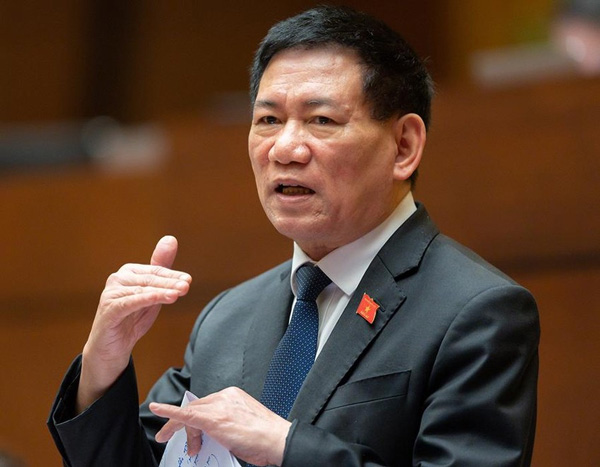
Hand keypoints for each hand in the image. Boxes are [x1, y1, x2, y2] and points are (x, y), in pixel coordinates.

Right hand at [77, 236, 191, 411]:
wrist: (112, 347)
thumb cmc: (133, 318)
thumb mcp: (153, 294)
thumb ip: (162, 268)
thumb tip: (170, 239)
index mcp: (129, 272)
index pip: (155, 271)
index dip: (172, 275)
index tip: (188, 280)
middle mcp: (118, 279)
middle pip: (150, 279)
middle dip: (170, 283)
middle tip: (187, 286)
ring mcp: (111, 293)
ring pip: (142, 290)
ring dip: (162, 291)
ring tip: (178, 293)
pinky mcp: (109, 309)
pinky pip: (130, 302)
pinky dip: (146, 299)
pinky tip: (161, 298)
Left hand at [150, 387, 290, 465]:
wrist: (276, 440)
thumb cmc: (265, 438)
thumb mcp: (243, 425)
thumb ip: (226, 423)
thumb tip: (210, 436)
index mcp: (233, 395)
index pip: (206, 405)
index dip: (197, 422)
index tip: (195, 435)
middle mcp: (225, 396)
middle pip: (196, 408)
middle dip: (186, 427)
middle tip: (187, 445)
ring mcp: (219, 406)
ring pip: (191, 414)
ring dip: (184, 431)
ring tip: (190, 449)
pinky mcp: (213, 419)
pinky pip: (186, 415)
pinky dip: (169, 413)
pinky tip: (157, 410)